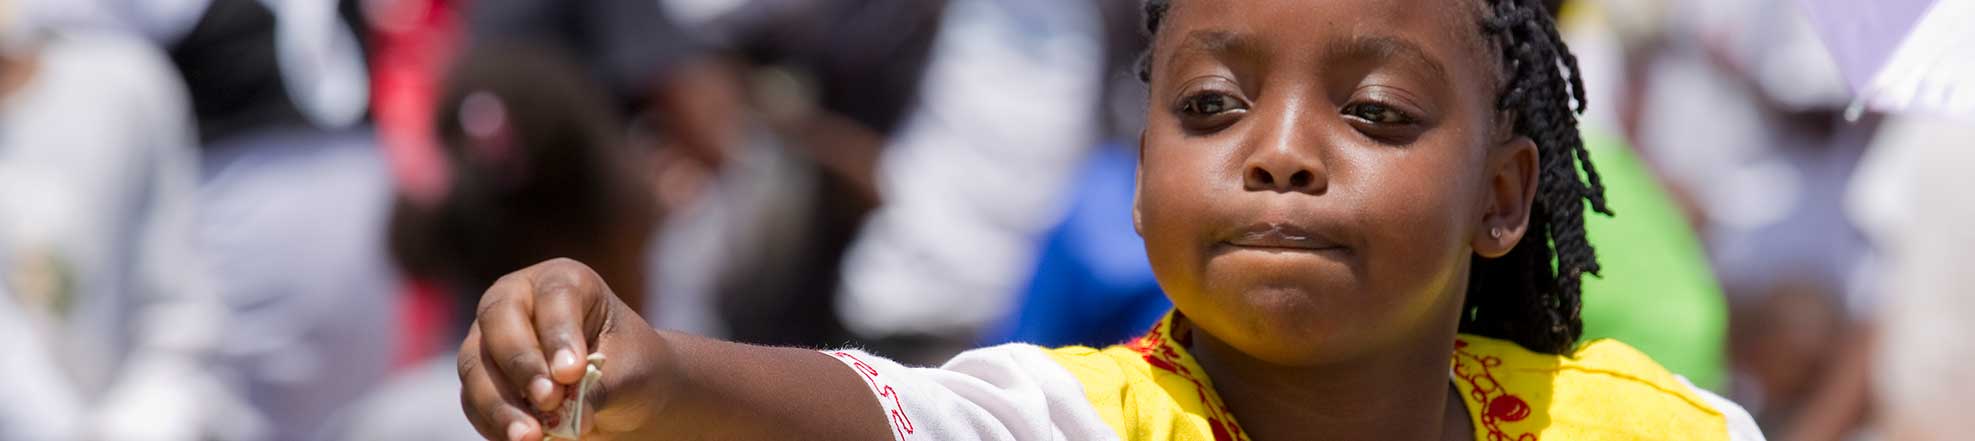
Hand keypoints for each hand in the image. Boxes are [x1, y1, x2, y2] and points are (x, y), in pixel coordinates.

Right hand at [458, 258, 670, 440]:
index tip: (572, 372)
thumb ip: (598, 385)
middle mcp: (519, 300)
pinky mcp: (481, 377)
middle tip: (549, 400)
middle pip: (499, 319)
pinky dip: (493, 423)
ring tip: (530, 437)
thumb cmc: (631, 364)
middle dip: (521, 363)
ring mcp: (492, 337)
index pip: (554, 296)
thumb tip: (569, 414)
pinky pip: (473, 400)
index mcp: (564, 281)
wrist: (623, 390)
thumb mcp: (630, 370)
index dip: (558, 333)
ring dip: (499, 404)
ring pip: (477, 364)